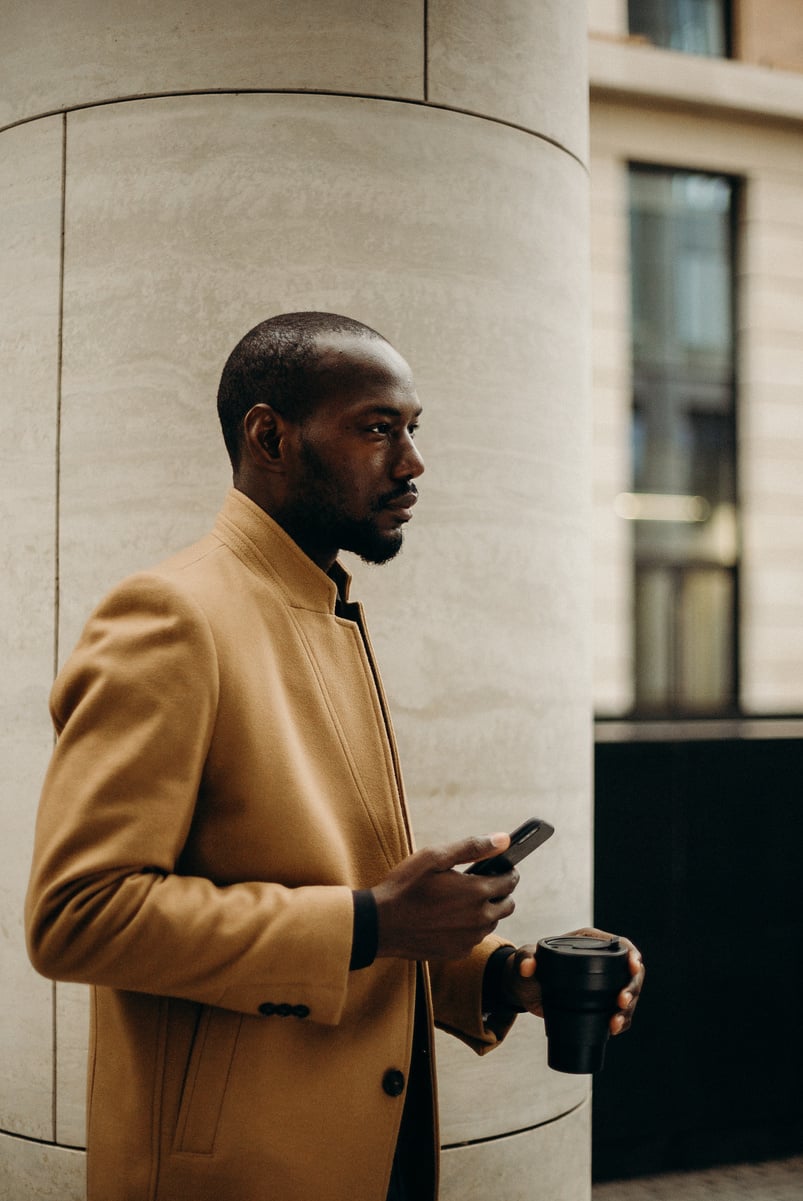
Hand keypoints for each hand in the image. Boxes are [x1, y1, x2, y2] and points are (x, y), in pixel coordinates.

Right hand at [372, 833, 518, 960]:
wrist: (381, 924)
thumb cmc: (406, 886)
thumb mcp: (435, 857)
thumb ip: (473, 847)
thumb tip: (504, 839)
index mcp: (477, 892)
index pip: (510, 881)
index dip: (508, 872)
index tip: (501, 868)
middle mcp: (480, 919)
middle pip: (507, 905)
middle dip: (499, 893)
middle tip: (478, 883)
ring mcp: (470, 939)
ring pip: (491, 923)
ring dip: (484, 911)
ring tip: (459, 900)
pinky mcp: (459, 952)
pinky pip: (474, 938)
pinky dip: (468, 928)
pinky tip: (447, 919)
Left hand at [502, 926, 644, 1034]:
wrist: (524, 991)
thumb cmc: (527, 968)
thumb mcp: (525, 960)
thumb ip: (525, 959)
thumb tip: (527, 967)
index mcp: (589, 942)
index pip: (620, 944)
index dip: (632, 954)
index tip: (634, 966)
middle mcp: (601, 961)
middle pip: (630, 972)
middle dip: (632, 988)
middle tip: (622, 1002)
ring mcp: (603, 984)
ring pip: (629, 995)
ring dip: (628, 1010)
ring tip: (615, 1023)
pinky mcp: (601, 1004)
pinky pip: (618, 1012)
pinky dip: (621, 1022)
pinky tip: (614, 1030)